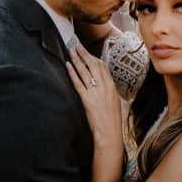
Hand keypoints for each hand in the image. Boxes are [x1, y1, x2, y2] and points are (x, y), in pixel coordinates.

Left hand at [66, 44, 123, 181]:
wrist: (110, 137)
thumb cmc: (112, 125)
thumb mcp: (114, 106)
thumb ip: (108, 96)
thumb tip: (103, 89)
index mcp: (112, 89)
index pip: (103, 68)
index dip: (94, 58)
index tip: (87, 51)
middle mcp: (106, 88)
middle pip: (94, 65)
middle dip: (84, 53)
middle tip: (76, 45)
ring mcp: (96, 94)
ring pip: (86, 71)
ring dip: (77, 59)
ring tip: (70, 51)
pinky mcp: (87, 100)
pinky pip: (79, 83)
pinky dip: (72, 73)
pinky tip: (67, 66)